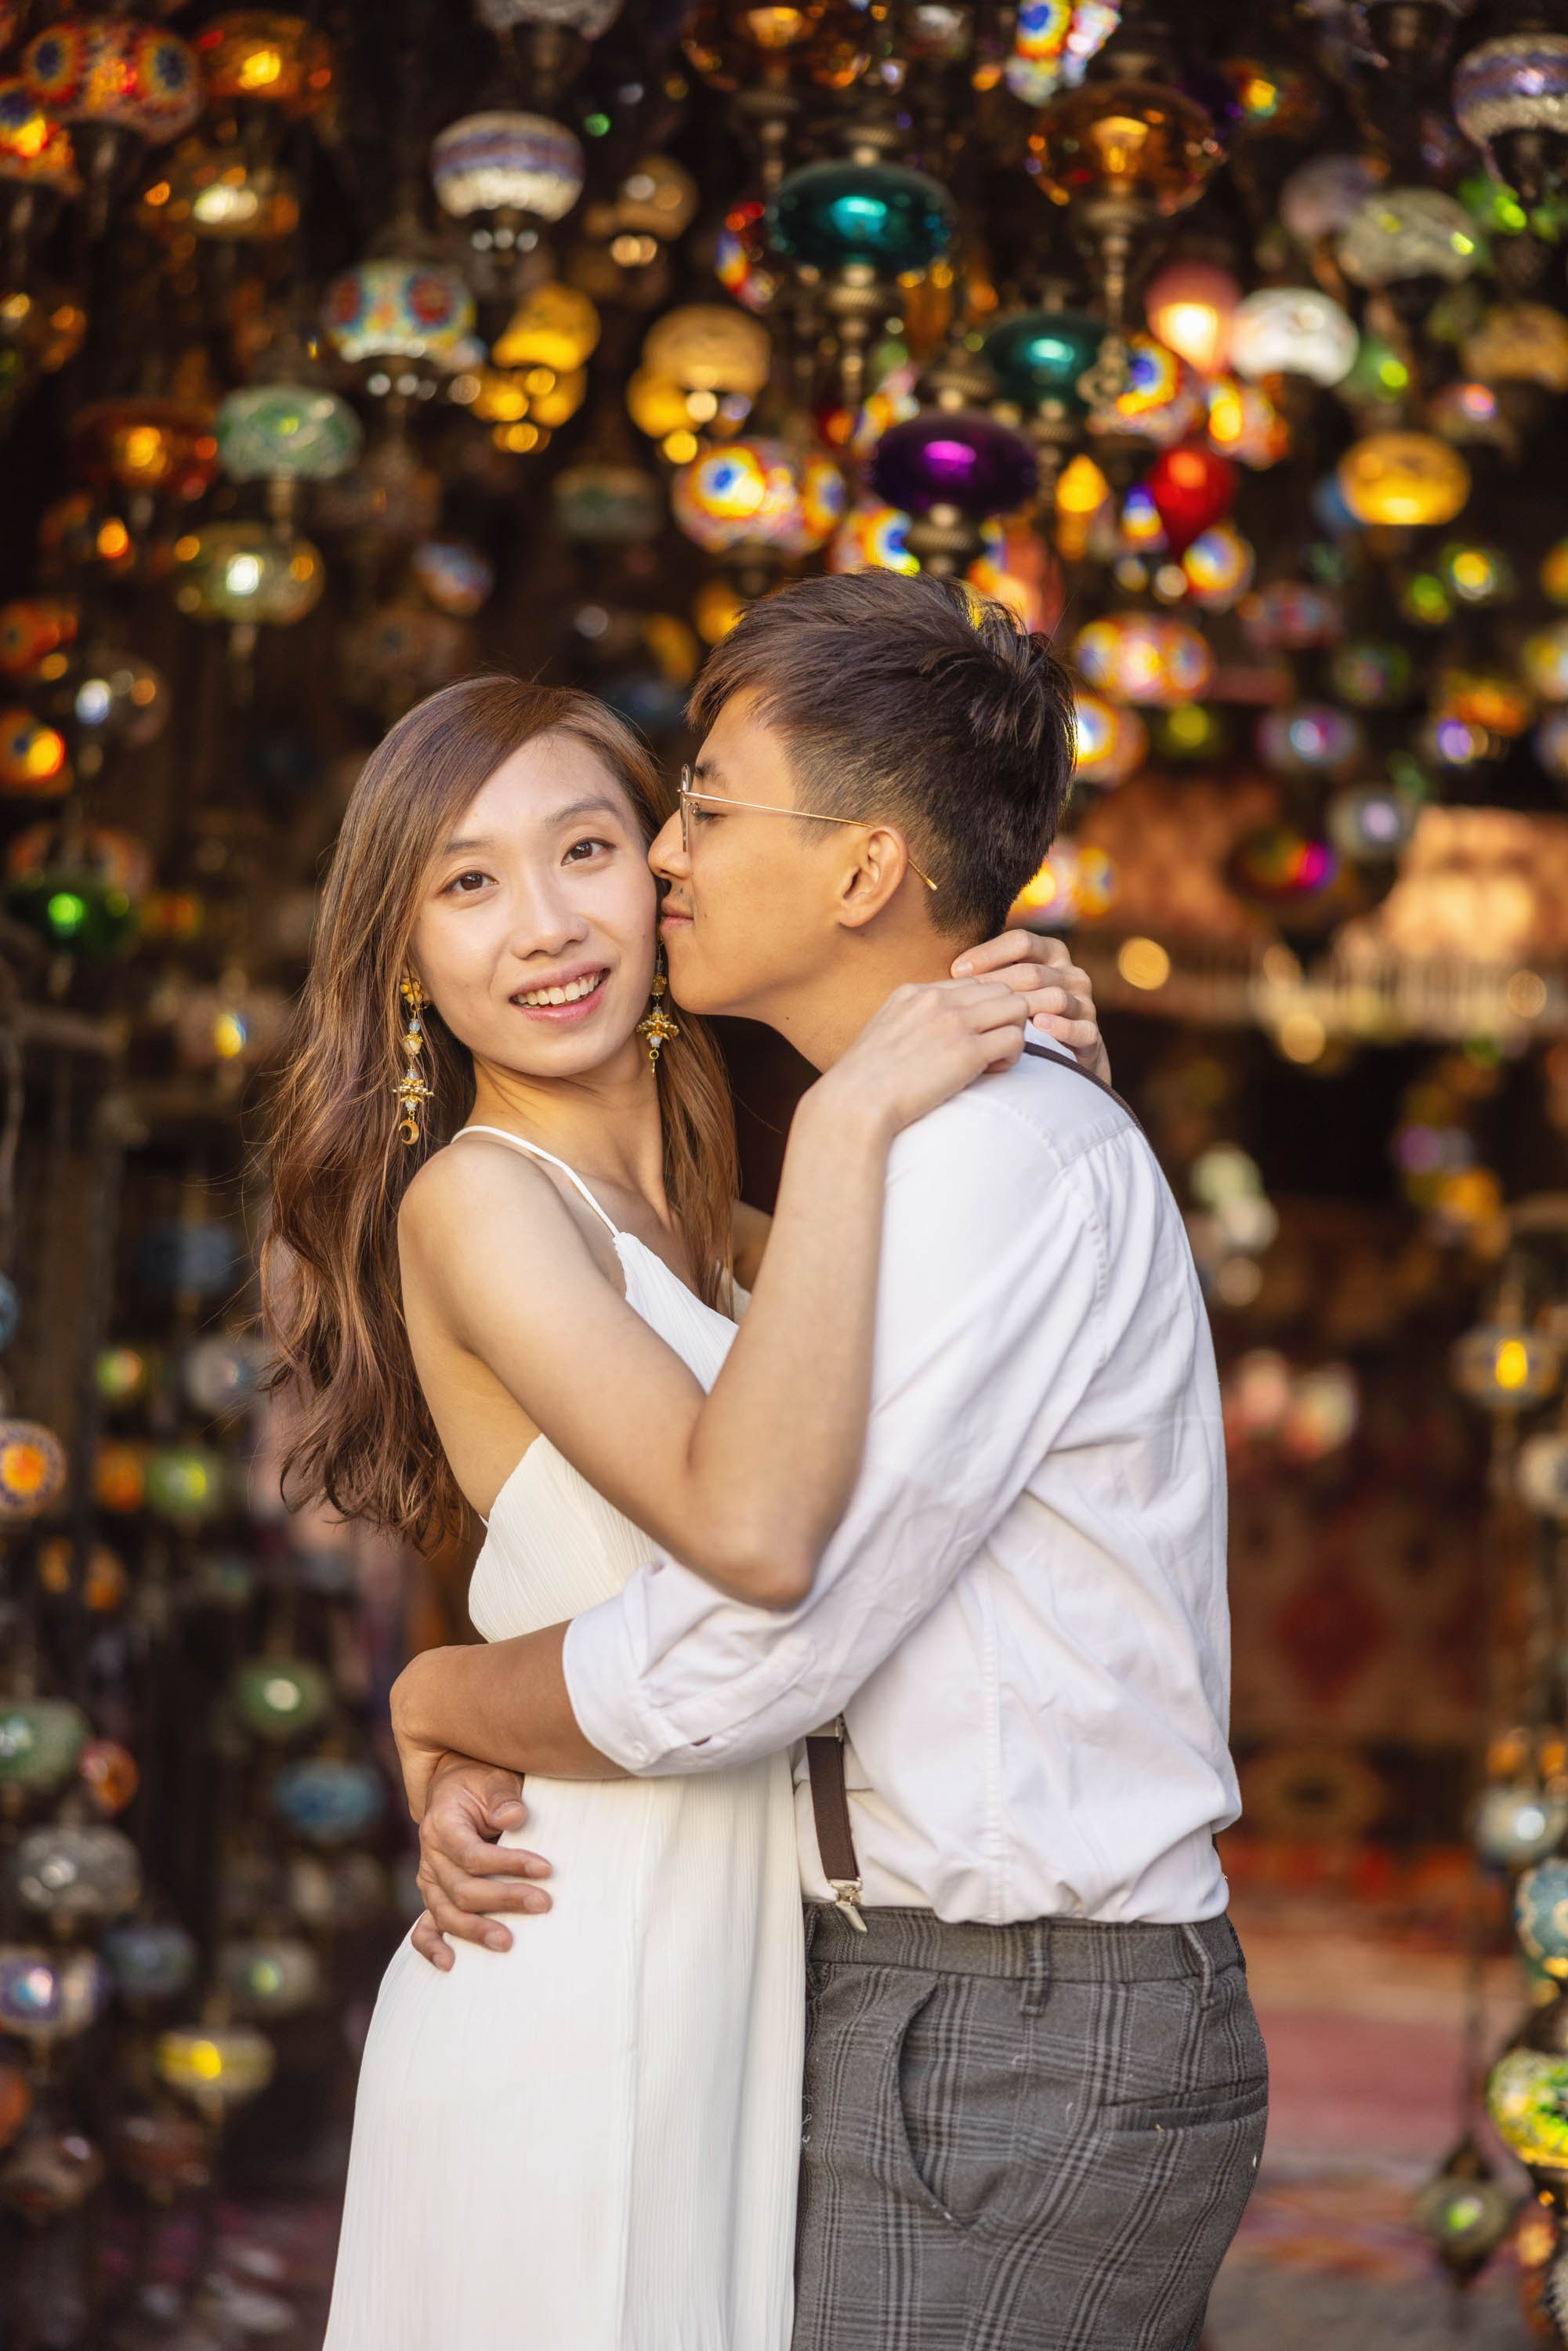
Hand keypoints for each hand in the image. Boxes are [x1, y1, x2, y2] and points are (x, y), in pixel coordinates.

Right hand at [408, 1754, 552, 1971]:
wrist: (458, 1787)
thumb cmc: (482, 1783)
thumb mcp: (494, 1779)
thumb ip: (502, 1797)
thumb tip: (514, 1817)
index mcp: (441, 1825)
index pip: (473, 1855)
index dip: (509, 1864)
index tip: (546, 1868)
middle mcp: (430, 1856)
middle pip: (462, 1889)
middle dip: (504, 1899)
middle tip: (543, 1904)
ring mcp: (429, 1880)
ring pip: (446, 1913)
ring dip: (476, 1930)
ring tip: (508, 1943)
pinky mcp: (434, 1896)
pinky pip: (423, 1928)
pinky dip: (432, 1947)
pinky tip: (450, 1963)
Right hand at [819, 977, 1028, 1137]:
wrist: (855, 1103)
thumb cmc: (865, 1081)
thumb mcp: (884, 1032)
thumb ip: (911, 1021)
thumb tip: (934, 1033)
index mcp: (914, 992)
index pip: (971, 983)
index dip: (979, 1010)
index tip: (968, 1038)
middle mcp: (937, 999)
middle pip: (1000, 989)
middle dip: (1002, 1018)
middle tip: (988, 1048)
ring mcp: (954, 1022)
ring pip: (1017, 1007)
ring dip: (1012, 1033)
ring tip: (992, 1060)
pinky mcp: (967, 1051)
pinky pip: (1016, 1039)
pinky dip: (1011, 1057)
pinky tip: (989, 1072)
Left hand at [952, 930, 1110, 1086]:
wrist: (1061, 1060)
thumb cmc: (1022, 1019)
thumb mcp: (1006, 991)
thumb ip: (985, 977)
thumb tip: (941, 972)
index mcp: (1050, 954)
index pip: (1022, 941)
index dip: (989, 953)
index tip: (956, 970)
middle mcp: (1071, 975)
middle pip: (1034, 972)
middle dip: (998, 983)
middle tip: (966, 998)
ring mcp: (1085, 1004)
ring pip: (1057, 997)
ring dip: (1026, 1005)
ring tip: (997, 1013)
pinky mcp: (1091, 1035)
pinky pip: (1080, 1028)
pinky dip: (1060, 1028)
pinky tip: (1038, 1026)